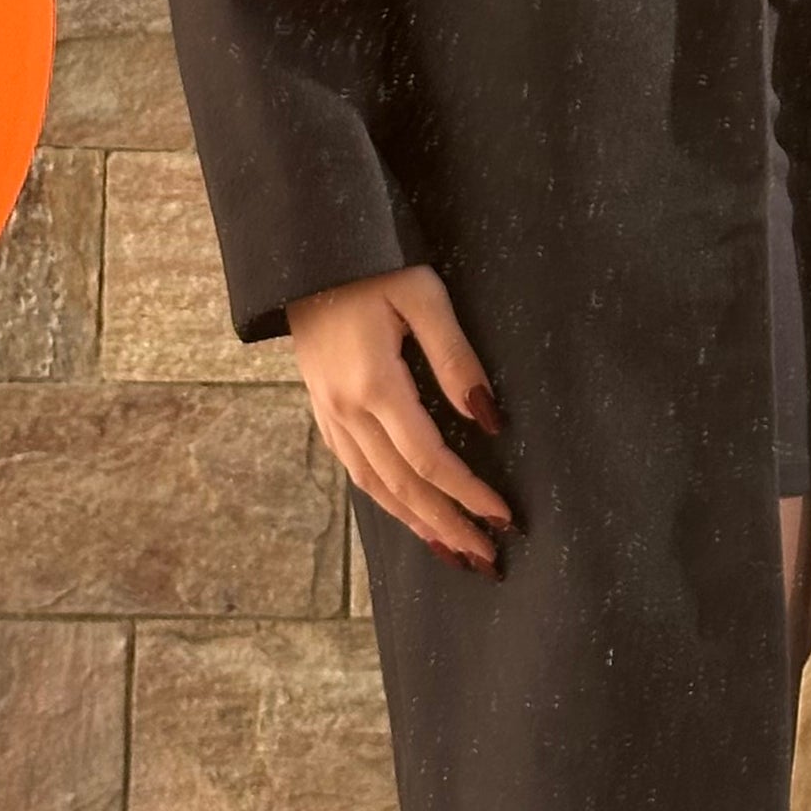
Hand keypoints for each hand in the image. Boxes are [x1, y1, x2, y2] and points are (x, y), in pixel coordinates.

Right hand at [286, 262, 517, 572]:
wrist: (306, 252)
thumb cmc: (374, 262)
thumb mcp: (423, 294)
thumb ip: (455, 357)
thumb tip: (487, 418)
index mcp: (374, 384)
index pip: (429, 459)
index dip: (468, 493)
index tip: (504, 517)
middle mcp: (347, 409)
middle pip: (403, 486)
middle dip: (448, 525)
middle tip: (487, 558)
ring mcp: (329, 412)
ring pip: (375, 486)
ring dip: (417, 524)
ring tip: (453, 551)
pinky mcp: (322, 408)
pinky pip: (355, 469)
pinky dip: (385, 499)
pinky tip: (407, 513)